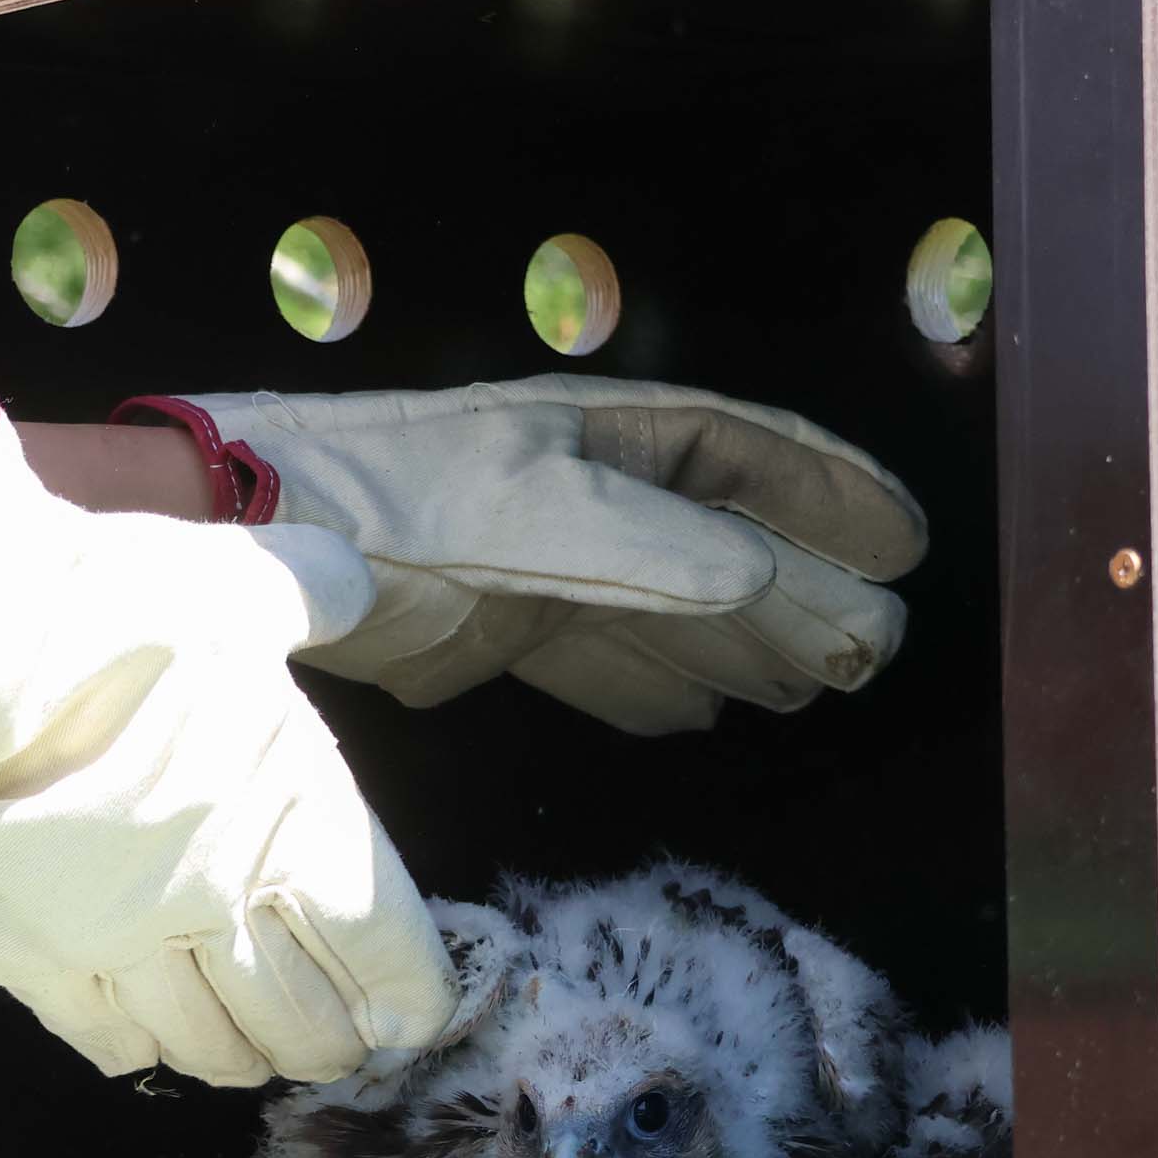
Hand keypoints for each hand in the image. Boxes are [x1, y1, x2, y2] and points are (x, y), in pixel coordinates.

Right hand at [0, 395, 454, 1086]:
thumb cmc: (118, 619)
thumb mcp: (244, 584)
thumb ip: (314, 593)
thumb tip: (351, 584)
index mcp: (296, 826)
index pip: (380, 948)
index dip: (409, 997)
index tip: (415, 1017)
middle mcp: (218, 905)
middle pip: (296, 1021)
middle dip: (328, 1044)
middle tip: (337, 1048)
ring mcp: (121, 943)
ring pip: (202, 1043)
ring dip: (238, 1057)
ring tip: (250, 1056)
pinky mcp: (30, 958)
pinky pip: (102, 1035)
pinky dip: (139, 1046)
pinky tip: (149, 1038)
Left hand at [116, 378, 926, 733]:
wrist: (254, 541)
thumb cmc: (394, 505)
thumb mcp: (538, 514)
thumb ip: (656, 548)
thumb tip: (765, 577)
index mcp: (599, 438)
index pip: (742, 454)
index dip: (828, 492)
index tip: (904, 542)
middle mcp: (579, 493)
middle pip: (718, 543)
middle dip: (802, 592)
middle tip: (877, 651)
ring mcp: (535, 561)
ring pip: (667, 610)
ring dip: (741, 649)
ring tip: (814, 689)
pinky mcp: (487, 629)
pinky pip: (598, 660)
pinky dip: (651, 690)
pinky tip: (699, 718)